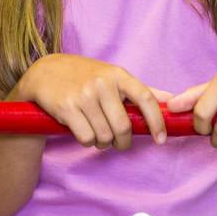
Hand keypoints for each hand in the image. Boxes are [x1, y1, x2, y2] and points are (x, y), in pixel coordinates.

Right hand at [12, 54, 169, 150]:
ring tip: (97, 134)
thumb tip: (173, 101)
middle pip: (123, 127)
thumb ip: (141, 90)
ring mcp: (83, 95)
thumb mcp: (112, 76)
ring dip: (103, 143)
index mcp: (118, 74)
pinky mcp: (66, 108)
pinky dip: (87, 141)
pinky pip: (86, 138)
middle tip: (118, 142)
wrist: (44, 72)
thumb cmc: (84, 76)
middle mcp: (102, 83)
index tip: (160, 140)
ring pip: (104, 136)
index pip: (146, 98)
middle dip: (122, 142)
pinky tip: (82, 130)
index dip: (157, 122)